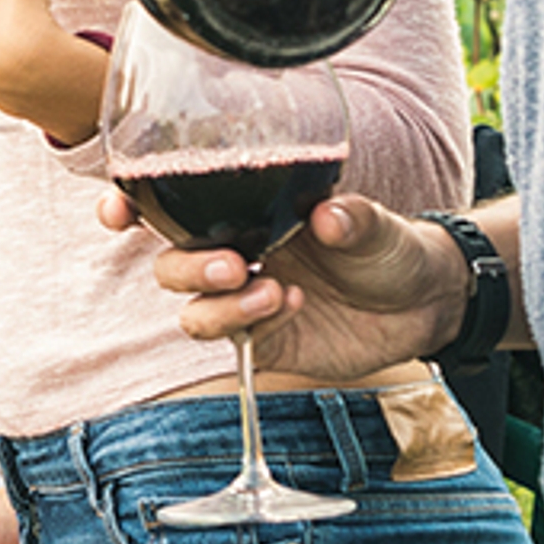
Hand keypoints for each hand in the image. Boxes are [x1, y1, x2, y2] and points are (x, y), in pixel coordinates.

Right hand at [105, 189, 467, 381]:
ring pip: (190, 306)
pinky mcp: (262, 339)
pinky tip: (290, 304)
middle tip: (234, 265)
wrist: (425, 304)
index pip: (171, 204)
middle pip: (168, 261)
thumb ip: (353, 218)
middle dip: (186, 265)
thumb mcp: (378, 224)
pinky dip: (249, 322)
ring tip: (271, 292)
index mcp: (245, 212)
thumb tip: (328, 216)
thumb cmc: (391, 247)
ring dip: (218, 302)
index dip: (131, 204)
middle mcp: (233, 252)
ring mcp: (243, 299)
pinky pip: (229, 337)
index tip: (118, 207)